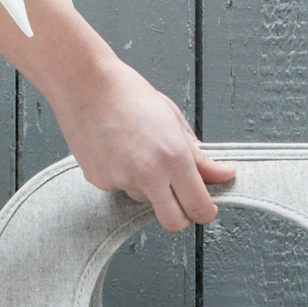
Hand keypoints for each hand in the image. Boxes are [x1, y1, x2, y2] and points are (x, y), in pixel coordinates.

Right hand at [49, 55, 237, 233]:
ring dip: (149, 187)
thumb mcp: (173, 120)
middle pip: (174, 223)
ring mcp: (122, 181)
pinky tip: (117, 151)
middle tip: (182, 199)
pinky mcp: (100, 182)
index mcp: (173, 157)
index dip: (206, 212)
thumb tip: (222, 174)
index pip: (199, 206)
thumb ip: (200, 156)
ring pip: (146, 201)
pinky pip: (121, 189)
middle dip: (182, 217)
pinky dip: (124, 177)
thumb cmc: (129, 94)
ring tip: (137, 152)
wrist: (85, 83)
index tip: (206, 208)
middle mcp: (149, 175)